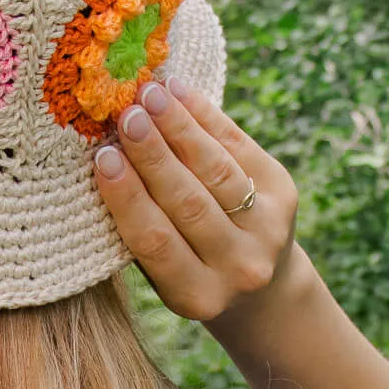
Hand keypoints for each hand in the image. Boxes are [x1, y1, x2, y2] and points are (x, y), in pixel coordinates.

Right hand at [93, 79, 298, 324]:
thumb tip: (104, 152)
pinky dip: (207, 117)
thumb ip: (140, 226)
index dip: (129, 197)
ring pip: (218, 171)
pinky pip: (240, 147)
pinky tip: (178, 92)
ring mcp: (268, 231)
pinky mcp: (285, 195)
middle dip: (154, 155)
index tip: (103, 157)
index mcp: (196, 295)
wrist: (263, 286)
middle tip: (127, 115)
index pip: (156, 240)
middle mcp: (239, 268)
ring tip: (151, 95)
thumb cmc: (188, 269)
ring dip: (181, 128)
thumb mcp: (163, 271)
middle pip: (190, 202)